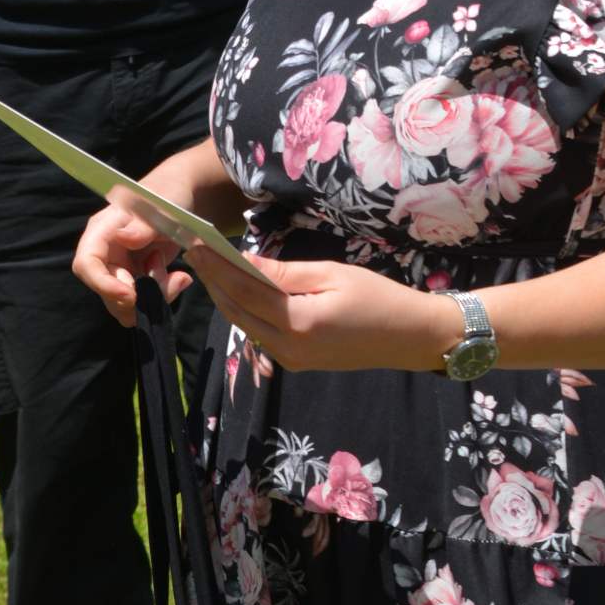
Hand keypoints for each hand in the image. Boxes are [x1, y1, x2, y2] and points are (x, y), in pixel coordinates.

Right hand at [74, 196, 194, 328]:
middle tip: (172, 283)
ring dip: (154, 298)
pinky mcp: (133, 278)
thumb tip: (122, 237)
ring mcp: (118, 267)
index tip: (131, 296)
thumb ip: (143, 226)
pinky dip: (161, 296)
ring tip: (179, 277)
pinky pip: (141, 300)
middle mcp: (105, 252)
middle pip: (106, 290)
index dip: (103, 284)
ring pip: (124, 302)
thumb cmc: (167, 196)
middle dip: (138, 297)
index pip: (87, 263)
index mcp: (102, 230)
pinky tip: (179, 279)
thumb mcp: (161, 209)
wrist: (179, 200)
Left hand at [184, 243, 444, 372]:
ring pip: (243, 324)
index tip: (197, 242)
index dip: (218, 265)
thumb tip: (246, 262)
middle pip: (236, 310)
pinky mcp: (294, 362)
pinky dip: (244, 310)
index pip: (245, 290)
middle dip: (214, 280)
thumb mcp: (333, 274)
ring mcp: (289, 358)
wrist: (408, 338)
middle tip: (196, 251)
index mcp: (297, 322)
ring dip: (225, 296)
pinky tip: (238, 290)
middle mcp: (286, 346)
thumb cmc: (378, 297)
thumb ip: (285, 273)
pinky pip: (259, 334)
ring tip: (210, 266)